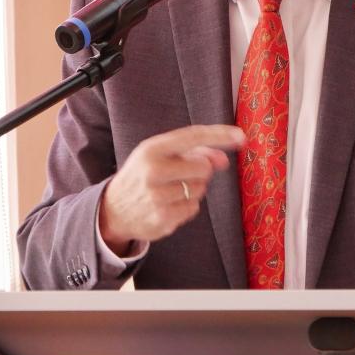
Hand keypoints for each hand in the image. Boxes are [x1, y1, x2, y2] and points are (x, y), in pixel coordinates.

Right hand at [99, 124, 245, 254]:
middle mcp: (154, 171)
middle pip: (204, 168)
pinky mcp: (164, 219)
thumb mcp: (159, 156)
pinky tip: (169, 205)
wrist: (113, 210)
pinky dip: (187, 206)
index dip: (219, 136)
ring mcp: (158, 197)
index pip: (193, 136)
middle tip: (180, 174)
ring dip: (193, 189)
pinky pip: (194, 208)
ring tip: (171, 190)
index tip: (241, 137)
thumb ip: (192, 152)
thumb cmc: (143, 176)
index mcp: (152, 149)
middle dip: (200, 171)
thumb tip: (223, 160)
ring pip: (200, 189)